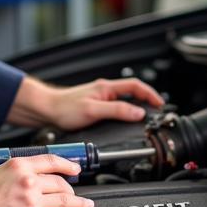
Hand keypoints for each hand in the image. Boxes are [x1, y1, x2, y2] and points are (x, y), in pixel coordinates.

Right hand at [0, 154, 93, 206]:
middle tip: (76, 193)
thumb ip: (13, 173)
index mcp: (18, 166)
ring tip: (84, 206)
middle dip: (72, 189)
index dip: (68, 165)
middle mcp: (28, 182)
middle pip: (61, 183)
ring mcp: (32, 203)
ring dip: (78, 204)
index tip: (75, 169)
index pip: (51, 161)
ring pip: (65, 201)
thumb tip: (25, 175)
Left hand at [8, 75, 162, 130]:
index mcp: (106, 88)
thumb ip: (117, 110)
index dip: (150, 94)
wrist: (46, 110)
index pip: (135, 86)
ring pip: (124, 99)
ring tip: (146, 116)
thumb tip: (138, 113)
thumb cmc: (64, 108)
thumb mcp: (94, 111)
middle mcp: (104, 90)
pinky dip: (125, 112)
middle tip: (157, 112)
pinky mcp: (94, 106)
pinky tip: (125, 120)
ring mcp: (99, 97)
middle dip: (147, 100)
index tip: (160, 104)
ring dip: (137, 106)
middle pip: (132, 92)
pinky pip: (116, 106)